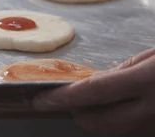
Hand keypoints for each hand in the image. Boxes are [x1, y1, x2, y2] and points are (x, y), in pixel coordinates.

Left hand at [33, 48, 154, 134]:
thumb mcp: (151, 56)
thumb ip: (121, 71)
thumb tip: (91, 82)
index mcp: (145, 81)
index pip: (93, 92)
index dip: (63, 97)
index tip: (41, 100)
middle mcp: (151, 109)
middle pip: (100, 121)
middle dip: (78, 113)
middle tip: (64, 100)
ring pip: (116, 130)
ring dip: (98, 119)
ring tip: (90, 102)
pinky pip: (133, 131)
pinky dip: (119, 121)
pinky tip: (117, 107)